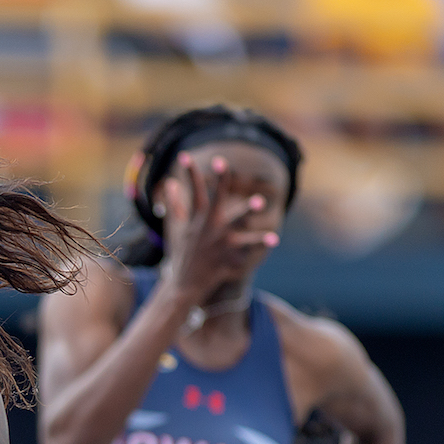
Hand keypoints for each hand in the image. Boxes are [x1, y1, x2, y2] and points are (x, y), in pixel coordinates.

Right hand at [159, 153, 279, 305]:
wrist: (183, 285)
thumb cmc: (182, 253)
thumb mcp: (177, 228)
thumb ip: (175, 205)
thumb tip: (170, 183)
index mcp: (199, 220)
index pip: (197, 193)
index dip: (193, 174)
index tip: (194, 157)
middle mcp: (211, 232)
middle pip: (230, 217)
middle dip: (245, 209)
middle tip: (260, 201)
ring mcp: (220, 249)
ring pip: (243, 241)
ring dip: (257, 238)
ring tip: (274, 237)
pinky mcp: (226, 264)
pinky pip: (245, 258)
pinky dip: (255, 252)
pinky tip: (273, 240)